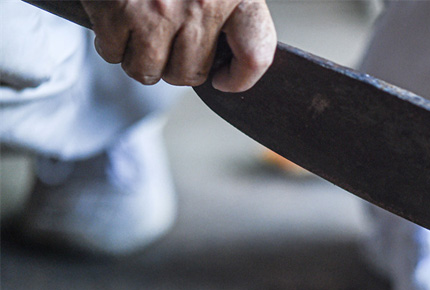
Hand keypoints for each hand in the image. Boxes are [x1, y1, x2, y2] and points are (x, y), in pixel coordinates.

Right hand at [82, 0, 276, 91]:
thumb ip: (235, 13)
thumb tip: (229, 68)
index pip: (255, 54)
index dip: (241, 78)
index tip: (224, 79)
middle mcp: (202, 3)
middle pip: (190, 74)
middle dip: (175, 67)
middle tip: (168, 45)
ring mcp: (160, 9)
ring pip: (149, 71)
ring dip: (142, 60)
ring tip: (142, 34)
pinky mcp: (120, 8)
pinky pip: (113, 53)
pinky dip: (111, 44)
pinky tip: (118, 21)